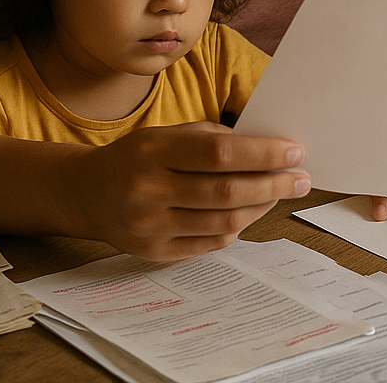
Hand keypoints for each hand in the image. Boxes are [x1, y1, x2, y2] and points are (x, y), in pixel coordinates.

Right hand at [70, 121, 308, 261]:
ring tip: (280, 193)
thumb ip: (210, 138)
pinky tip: (251, 212)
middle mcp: (148, 189)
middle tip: (301, 178)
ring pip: (223, 222)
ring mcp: (150, 226)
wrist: (85, 194)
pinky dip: (238, 228)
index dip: (262, 154)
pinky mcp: (154, 252)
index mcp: (153, 150)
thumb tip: (268, 150)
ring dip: (261, 207)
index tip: (294, 151)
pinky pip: (210, 244)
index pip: (219, 153)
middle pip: (226, 192)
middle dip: (273, 184)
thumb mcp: (164, 134)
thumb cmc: (137, 157)